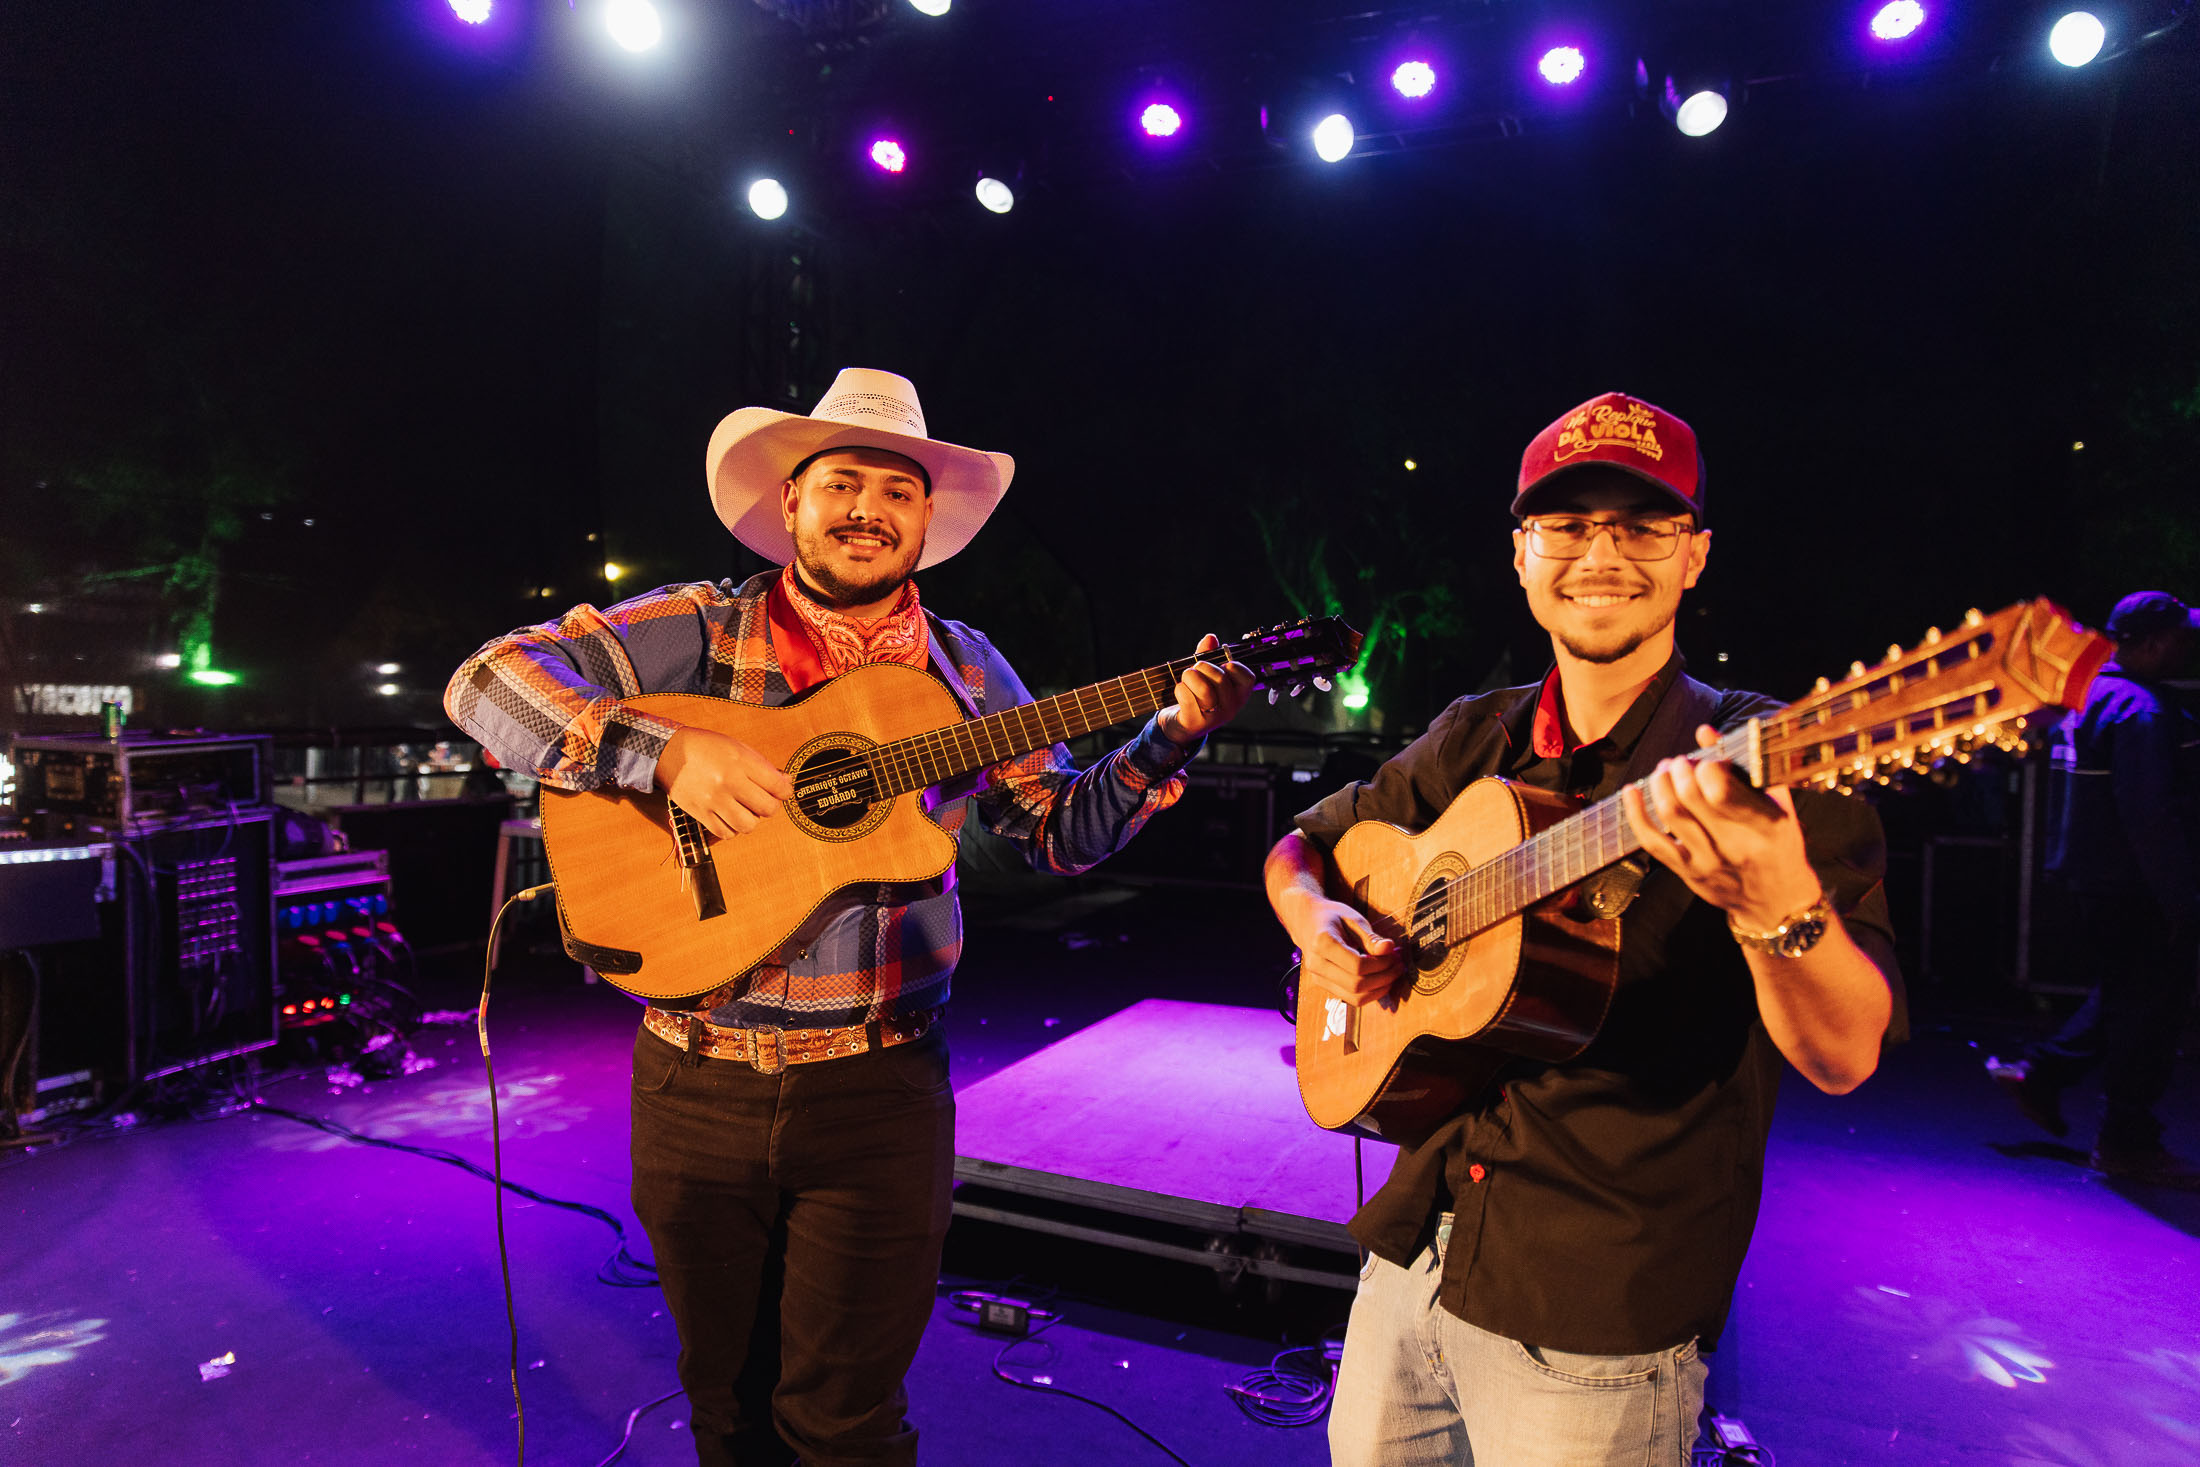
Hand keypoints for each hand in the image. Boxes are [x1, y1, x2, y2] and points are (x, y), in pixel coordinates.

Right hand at [655, 726, 794, 839]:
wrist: (669, 753)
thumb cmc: (706, 747)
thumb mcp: (737, 747)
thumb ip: (762, 766)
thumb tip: (786, 783)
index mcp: (740, 761)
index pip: (777, 786)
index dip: (785, 791)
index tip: (781, 791)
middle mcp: (728, 781)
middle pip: (767, 809)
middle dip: (770, 807)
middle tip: (762, 801)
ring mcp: (714, 800)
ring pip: (748, 825)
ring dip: (751, 820)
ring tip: (745, 809)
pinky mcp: (700, 813)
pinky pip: (726, 833)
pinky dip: (732, 829)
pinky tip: (729, 816)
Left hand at [1159, 633, 1255, 745]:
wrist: (1180, 725)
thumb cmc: (1196, 695)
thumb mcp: (1204, 674)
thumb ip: (1209, 655)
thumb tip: (1211, 638)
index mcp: (1238, 695)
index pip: (1248, 677)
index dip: (1233, 665)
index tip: (1221, 665)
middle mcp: (1231, 708)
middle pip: (1221, 678)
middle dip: (1204, 666)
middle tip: (1195, 668)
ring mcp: (1214, 718)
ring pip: (1205, 690)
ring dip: (1191, 676)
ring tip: (1186, 676)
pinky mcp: (1195, 724)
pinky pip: (1188, 700)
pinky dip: (1180, 689)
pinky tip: (1180, 689)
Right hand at [1281, 892, 1406, 1003]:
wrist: (1305, 920)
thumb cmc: (1330, 915)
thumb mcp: (1352, 918)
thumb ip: (1370, 936)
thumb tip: (1389, 948)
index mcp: (1322, 943)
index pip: (1357, 966)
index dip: (1381, 964)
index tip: (1394, 955)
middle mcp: (1317, 964)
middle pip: (1356, 985)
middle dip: (1383, 978)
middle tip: (1398, 966)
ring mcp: (1317, 978)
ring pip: (1354, 997)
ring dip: (1378, 990)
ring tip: (1392, 975)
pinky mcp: (1323, 985)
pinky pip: (1350, 998)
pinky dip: (1369, 993)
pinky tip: (1380, 980)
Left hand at [1621, 724, 1823, 931]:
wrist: (1776, 902)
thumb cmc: (1779, 845)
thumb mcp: (1779, 806)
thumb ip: (1746, 767)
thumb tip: (1703, 732)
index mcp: (1766, 825)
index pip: (1723, 790)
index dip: (1707, 766)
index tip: (1709, 761)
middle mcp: (1735, 845)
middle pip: (1691, 797)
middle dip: (1680, 769)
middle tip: (1680, 761)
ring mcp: (1708, 861)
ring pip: (1671, 814)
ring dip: (1660, 783)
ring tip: (1664, 770)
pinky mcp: (1687, 873)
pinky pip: (1652, 841)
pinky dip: (1636, 813)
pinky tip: (1631, 792)